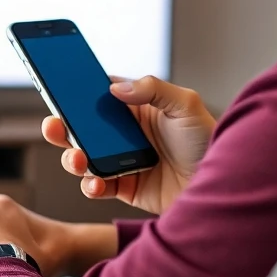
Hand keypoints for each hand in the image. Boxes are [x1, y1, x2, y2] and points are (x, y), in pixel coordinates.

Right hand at [42, 75, 214, 214]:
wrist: (223, 187)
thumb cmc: (209, 142)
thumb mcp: (186, 105)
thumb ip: (153, 89)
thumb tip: (116, 88)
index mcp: (136, 109)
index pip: (98, 96)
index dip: (76, 92)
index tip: (56, 87)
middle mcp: (124, 135)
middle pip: (81, 128)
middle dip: (62, 126)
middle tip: (53, 125)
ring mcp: (121, 162)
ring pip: (82, 158)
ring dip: (72, 157)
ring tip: (77, 159)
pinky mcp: (124, 189)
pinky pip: (96, 186)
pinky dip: (90, 185)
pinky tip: (95, 183)